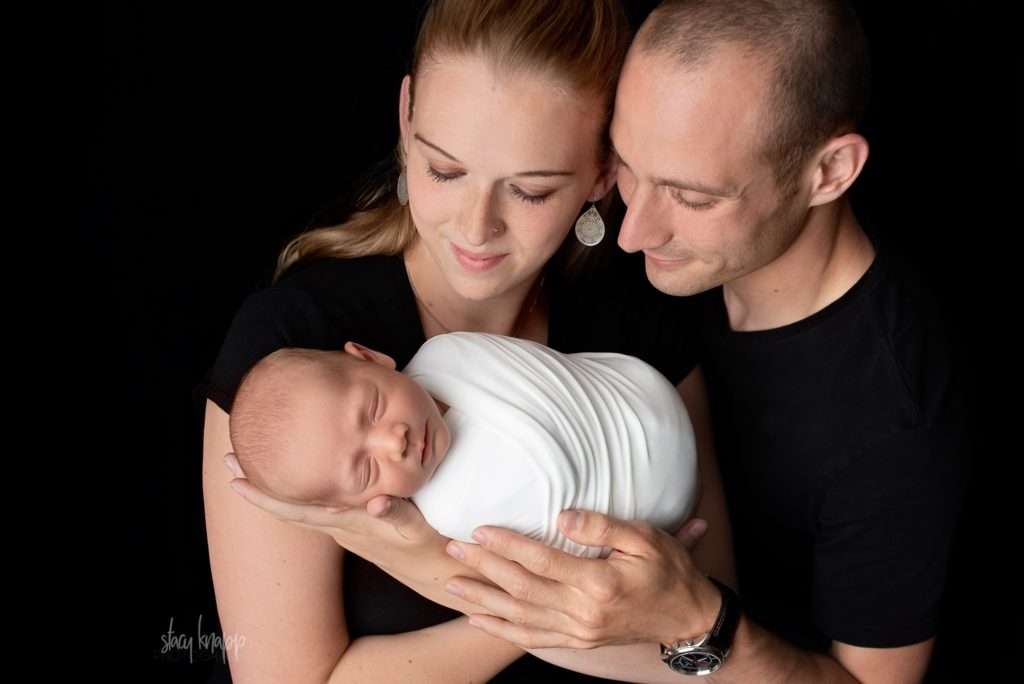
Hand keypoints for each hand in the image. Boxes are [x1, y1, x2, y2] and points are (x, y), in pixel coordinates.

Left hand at [223, 452, 446, 578]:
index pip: (295, 511)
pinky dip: (299, 492)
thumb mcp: (416, 527)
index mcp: (347, 523)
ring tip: (254, 464)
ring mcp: (343, 527)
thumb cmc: (426, 547)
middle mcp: (338, 527)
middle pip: (287, 508)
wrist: (433, 571)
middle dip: (257, 487)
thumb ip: (397, 512)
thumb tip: (376, 502)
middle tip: (230, 459)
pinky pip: (317, 507)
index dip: (264, 498)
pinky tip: (299, 478)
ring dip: (275, 489)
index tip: (236, 482)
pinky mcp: (353, 525)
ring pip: (300, 507)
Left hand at [442, 510, 719, 649]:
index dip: (507, 544)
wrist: (687, 617)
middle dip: (484, 567)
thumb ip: (602, 526)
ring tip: (452, 583)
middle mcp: (582, 612)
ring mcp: (578, 631)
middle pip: (521, 587)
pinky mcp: (577, 641)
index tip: (479, 530)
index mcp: (597, 583)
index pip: (541, 560)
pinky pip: (531, 637)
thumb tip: (562, 516)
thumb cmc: (668, 571)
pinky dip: (501, 629)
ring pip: (519, 615)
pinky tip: (479, 619)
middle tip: (453, 548)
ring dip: (483, 599)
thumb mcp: (646, 538)